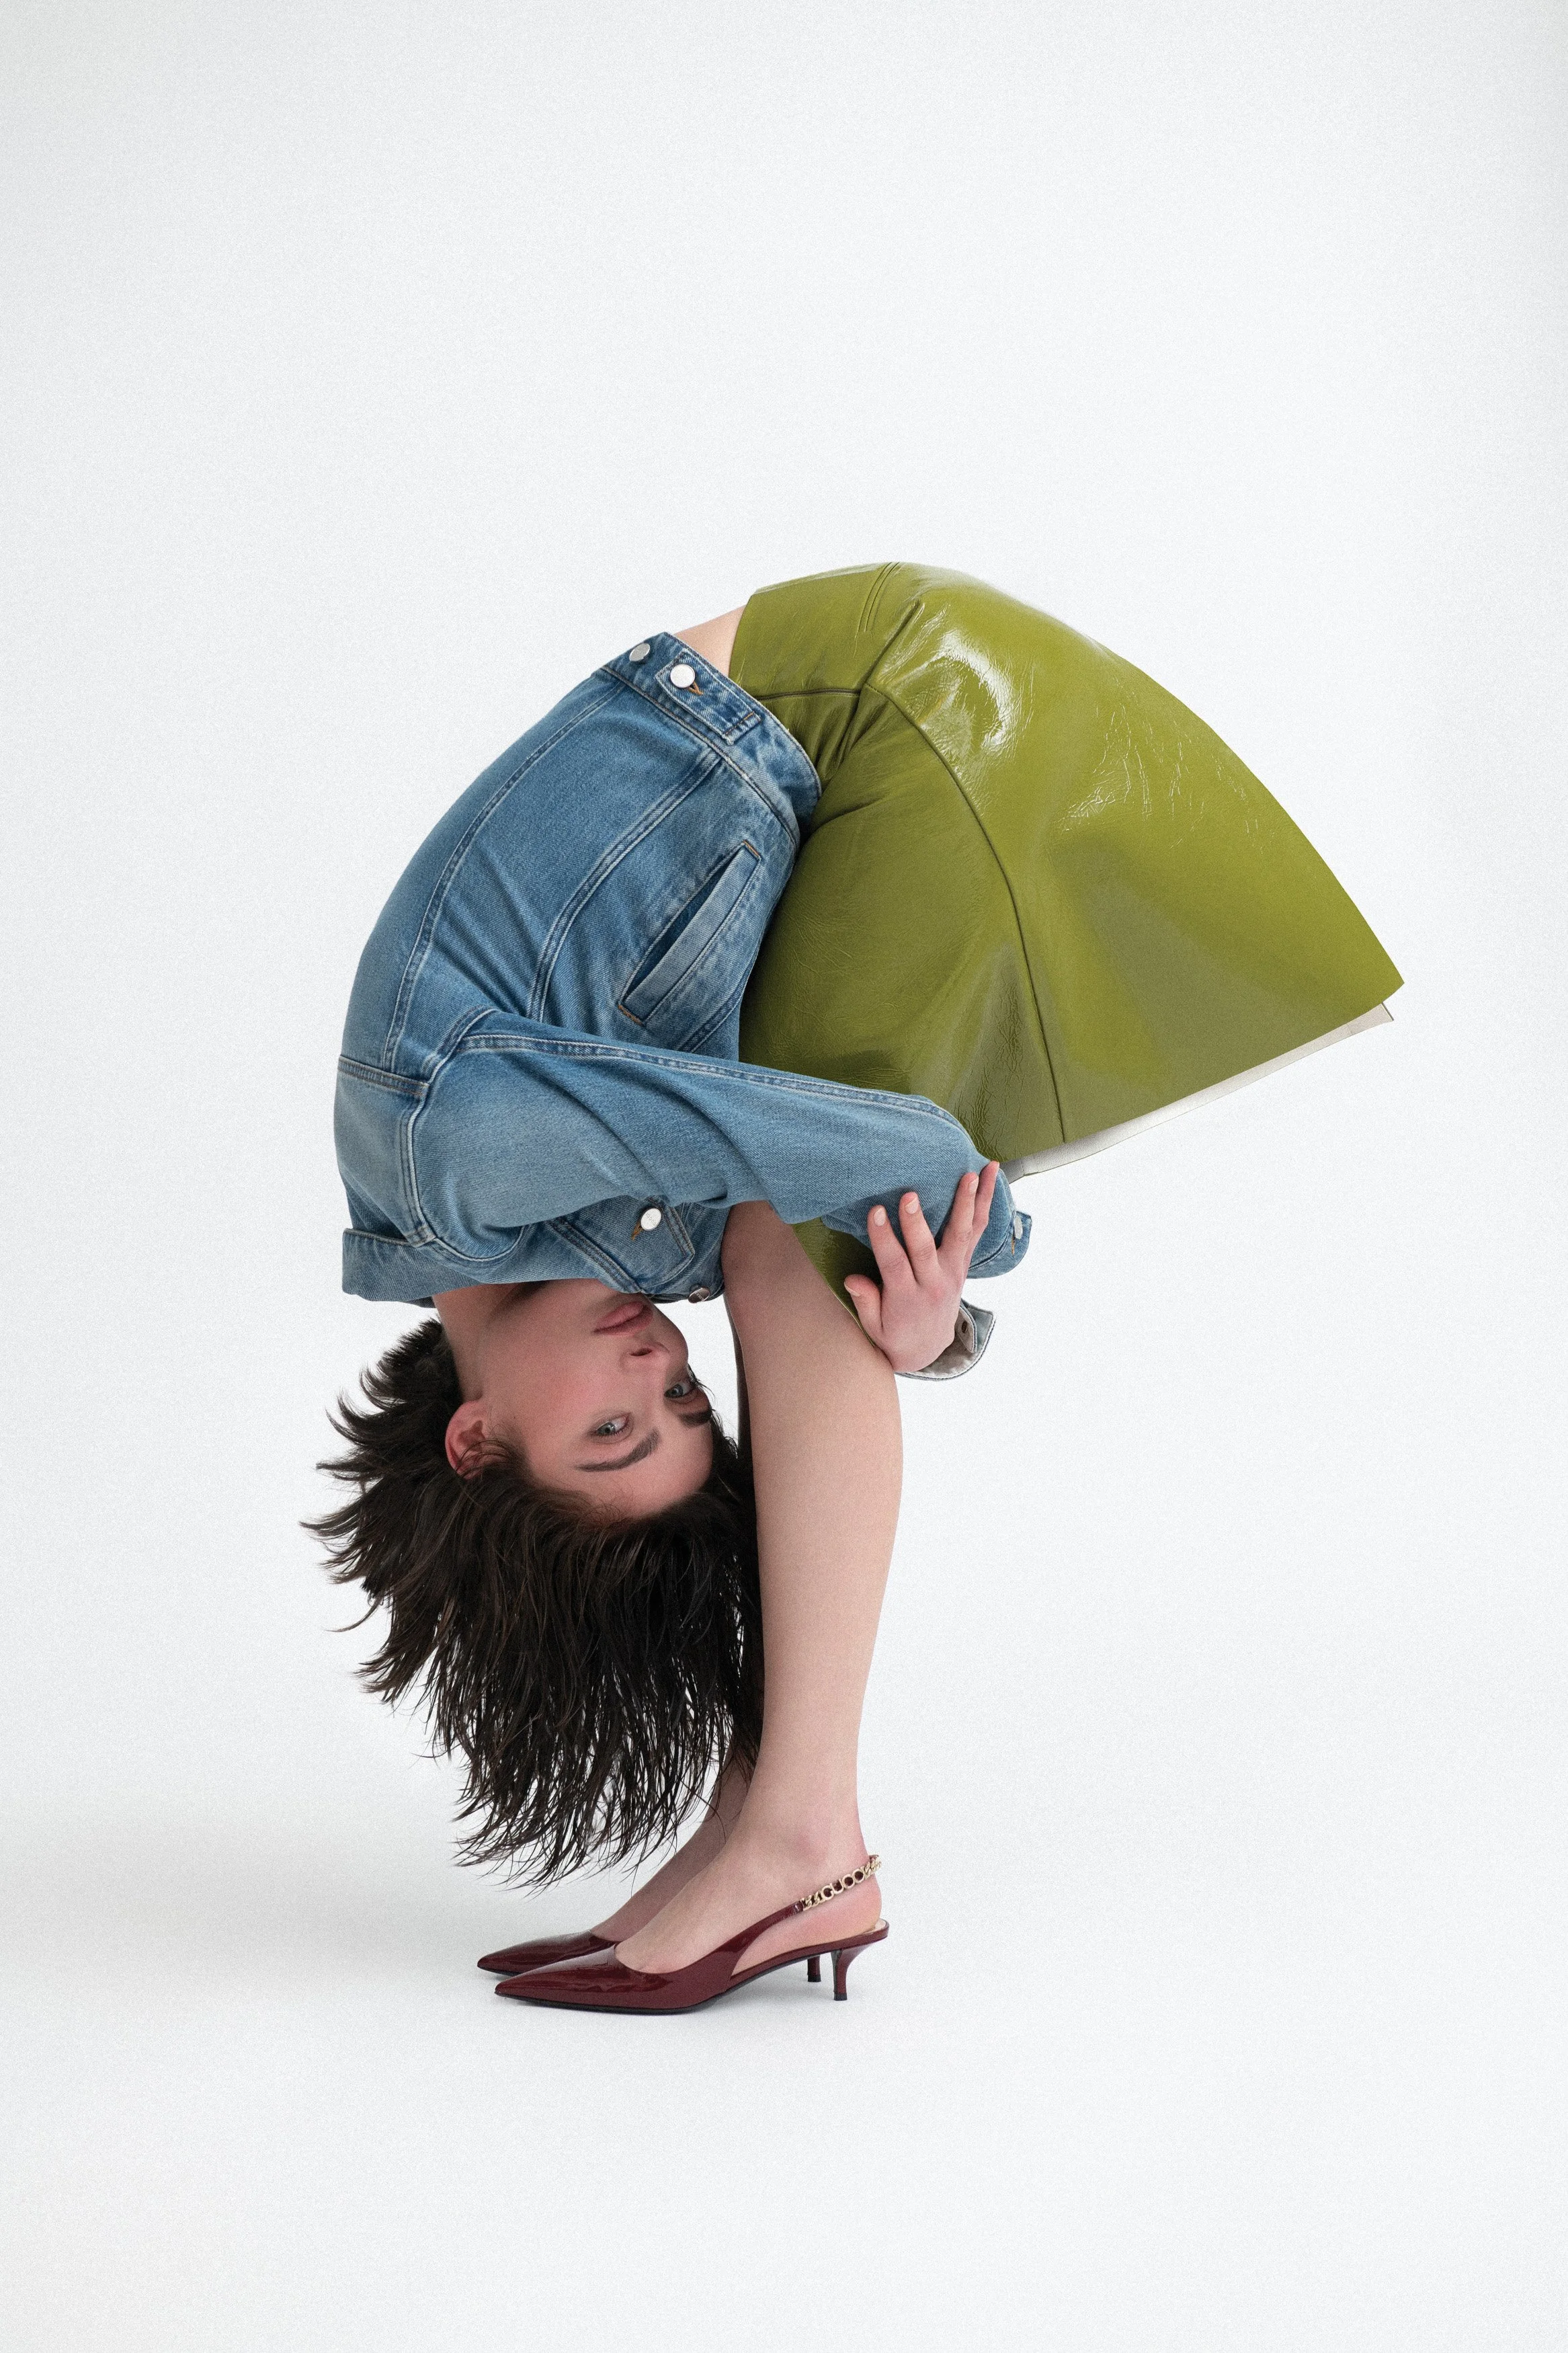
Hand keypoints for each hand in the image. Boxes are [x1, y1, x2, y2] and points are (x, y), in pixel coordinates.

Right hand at [843, 1164, 999, 1373]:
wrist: (927, 1347)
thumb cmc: (893, 1332)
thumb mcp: (873, 1327)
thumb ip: (865, 1302)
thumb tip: (853, 1280)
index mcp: (906, 1298)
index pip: (894, 1265)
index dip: (884, 1239)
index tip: (875, 1212)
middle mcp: (934, 1283)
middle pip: (926, 1250)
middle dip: (917, 1222)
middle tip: (910, 1195)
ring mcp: (954, 1271)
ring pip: (962, 1235)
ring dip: (967, 1203)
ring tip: (973, 1173)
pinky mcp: (964, 1263)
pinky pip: (977, 1230)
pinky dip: (984, 1202)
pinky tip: (992, 1175)